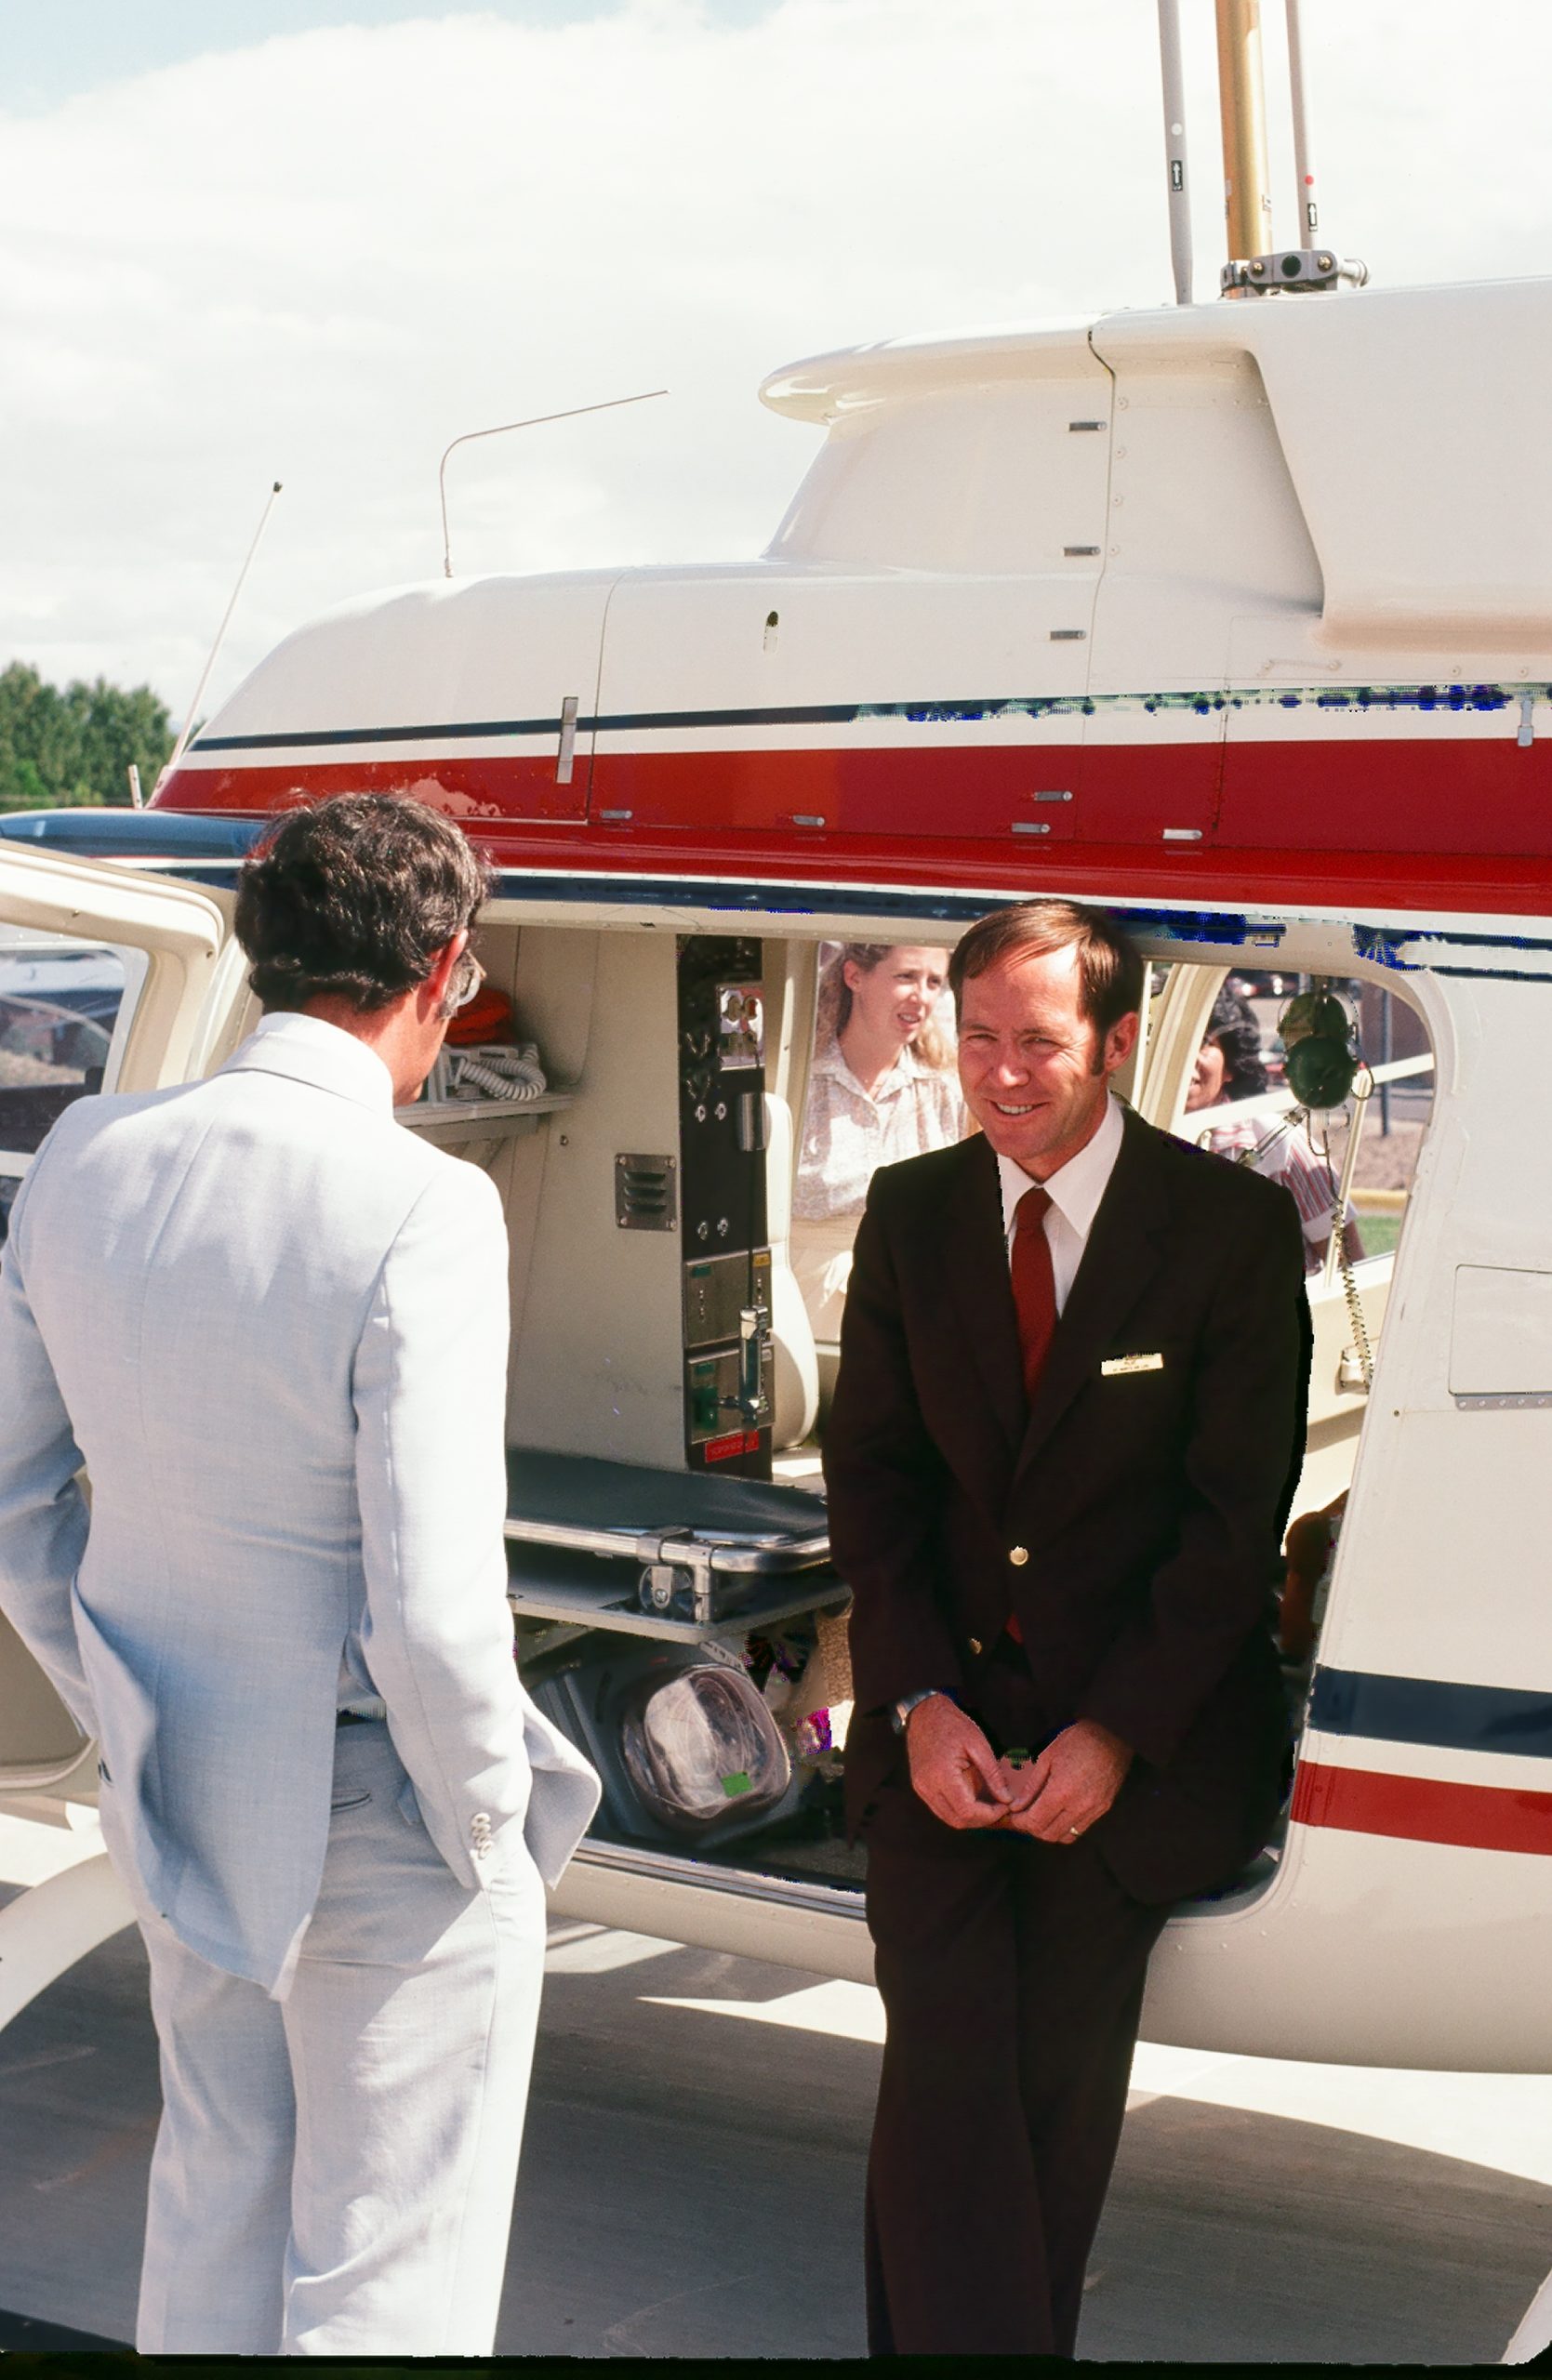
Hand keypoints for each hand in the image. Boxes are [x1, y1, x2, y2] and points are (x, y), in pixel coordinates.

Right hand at [904, 1695, 1014, 1829]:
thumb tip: (1006, 1799)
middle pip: (957, 1821)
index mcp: (942, 1775)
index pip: (967, 1812)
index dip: (989, 1815)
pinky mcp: (921, 1787)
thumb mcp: (979, 1745)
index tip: (1005, 1806)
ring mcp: (921, 1789)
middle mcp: (927, 1787)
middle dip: (982, 1820)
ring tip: (989, 1805)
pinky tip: (974, 1799)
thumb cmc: (953, 1725)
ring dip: (971, 1817)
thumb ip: (993, 1775)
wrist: (925, 1713)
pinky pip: (942, 1809)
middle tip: (1000, 1808)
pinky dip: (959, 1810)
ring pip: (949, 1818)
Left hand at [999, 1720, 1131, 1842]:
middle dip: (1032, 1828)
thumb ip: (1031, 1786)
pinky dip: (1066, 1827)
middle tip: (1024, 1815)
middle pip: (1049, 1834)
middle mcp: (1079, 1805)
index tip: (1013, 1815)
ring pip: (1065, 1836)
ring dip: (1049, 1830)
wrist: (1113, 1734)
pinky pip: (1081, 1829)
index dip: (1020, 1822)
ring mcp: (1094, 1809)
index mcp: (1062, 1791)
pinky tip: (1059, 1813)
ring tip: (1041, 1815)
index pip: (1035, 1822)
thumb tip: (1016, 1806)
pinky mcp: (1103, 1808)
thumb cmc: (1078, 1740)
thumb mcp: (1048, 1757)